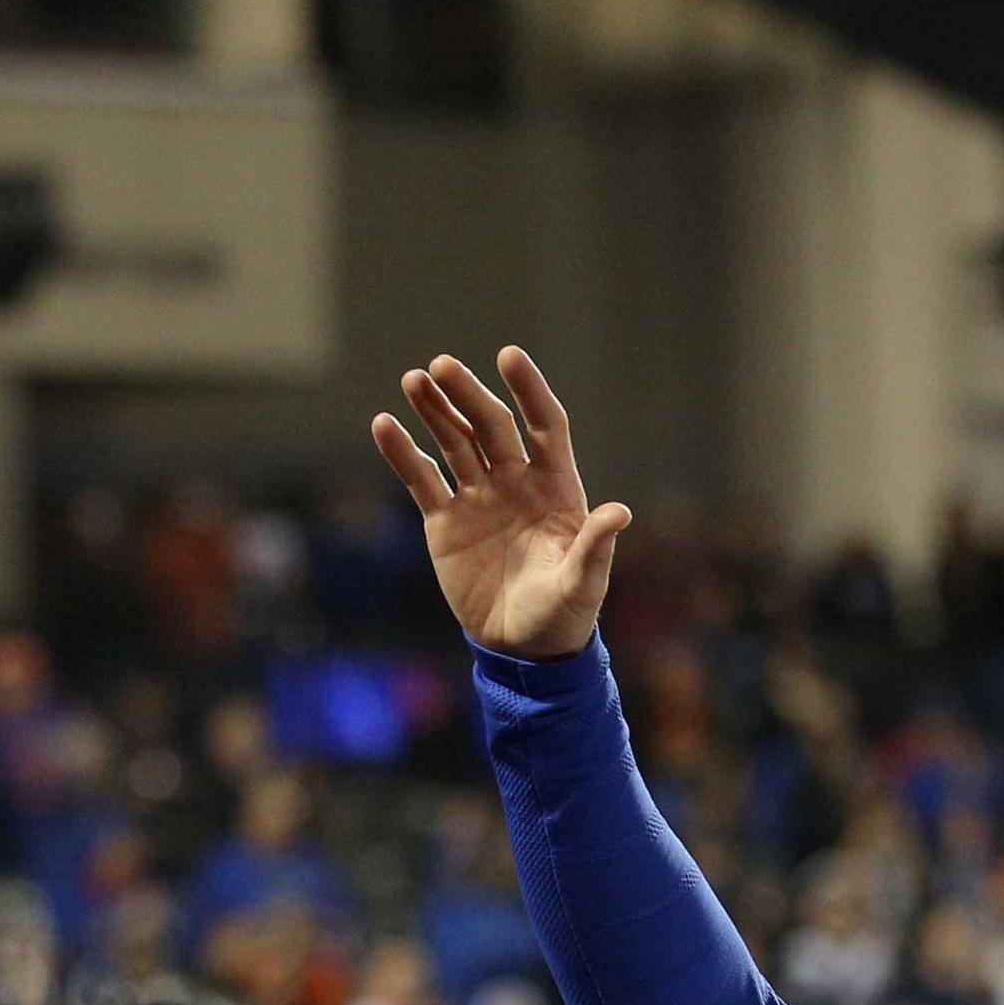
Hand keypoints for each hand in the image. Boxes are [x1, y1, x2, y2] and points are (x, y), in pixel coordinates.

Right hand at [371, 347, 632, 660]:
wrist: (524, 648)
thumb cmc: (565, 614)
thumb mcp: (584, 584)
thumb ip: (596, 546)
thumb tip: (619, 512)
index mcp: (556, 488)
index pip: (544, 425)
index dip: (529, 391)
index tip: (509, 356)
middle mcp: (516, 483)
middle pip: (491, 426)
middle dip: (468, 395)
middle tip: (441, 366)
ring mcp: (478, 498)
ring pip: (454, 443)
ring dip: (434, 411)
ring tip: (414, 380)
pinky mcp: (445, 521)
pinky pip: (422, 479)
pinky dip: (403, 453)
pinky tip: (384, 425)